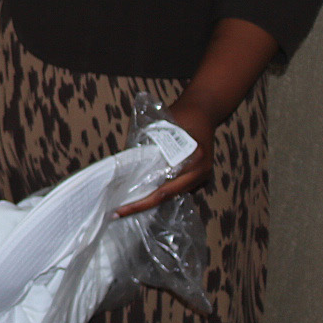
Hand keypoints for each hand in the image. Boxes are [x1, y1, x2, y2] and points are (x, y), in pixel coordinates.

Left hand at [113, 17, 275, 217]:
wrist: (204, 111)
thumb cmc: (179, 116)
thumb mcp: (158, 127)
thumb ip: (143, 146)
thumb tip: (122, 165)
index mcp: (192, 159)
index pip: (163, 189)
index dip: (141, 202)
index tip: (121, 209)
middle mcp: (200, 172)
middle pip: (168, 196)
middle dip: (143, 205)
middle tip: (119, 212)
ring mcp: (203, 176)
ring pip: (175, 194)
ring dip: (153, 199)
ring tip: (128, 206)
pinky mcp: (201, 176)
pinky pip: (180, 188)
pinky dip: (163, 191)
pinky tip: (145, 193)